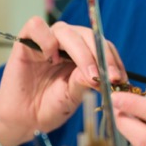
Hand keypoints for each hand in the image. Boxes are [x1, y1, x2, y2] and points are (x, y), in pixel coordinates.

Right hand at [0, 16, 131, 140]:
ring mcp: (47, 40)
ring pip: (68, 31)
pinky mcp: (26, 41)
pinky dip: (46, 40)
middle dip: (101, 57)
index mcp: (83, 53)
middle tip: (108, 78)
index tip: (120, 79)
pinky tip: (50, 59)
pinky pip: (37, 26)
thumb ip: (86, 82)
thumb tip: (104, 74)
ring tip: (87, 75)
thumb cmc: (51, 106)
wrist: (24, 118)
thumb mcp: (74, 96)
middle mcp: (67, 42)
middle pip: (89, 36)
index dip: (113, 60)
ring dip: (82, 53)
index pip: (102, 46)